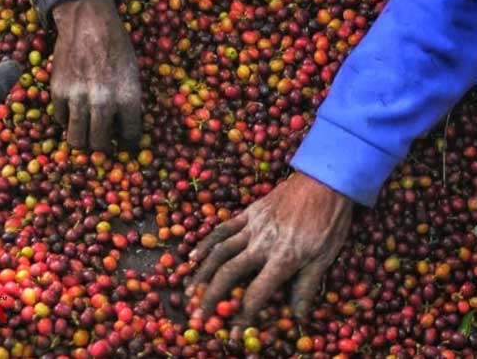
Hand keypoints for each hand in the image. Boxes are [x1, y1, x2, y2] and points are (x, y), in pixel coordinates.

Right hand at [50, 0, 140, 151]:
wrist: (88, 20)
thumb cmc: (116, 45)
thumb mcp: (132, 73)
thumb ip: (127, 101)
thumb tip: (121, 127)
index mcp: (127, 97)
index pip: (130, 136)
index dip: (127, 141)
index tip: (123, 139)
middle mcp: (103, 102)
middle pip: (100, 144)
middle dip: (102, 144)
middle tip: (102, 137)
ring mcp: (78, 98)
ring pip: (77, 139)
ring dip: (82, 138)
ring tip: (85, 131)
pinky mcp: (58, 92)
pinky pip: (61, 119)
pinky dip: (66, 117)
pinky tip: (73, 108)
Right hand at [186, 172, 352, 336]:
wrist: (325, 183)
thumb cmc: (329, 223)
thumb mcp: (324, 258)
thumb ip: (306, 287)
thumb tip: (297, 317)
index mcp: (283, 258)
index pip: (257, 293)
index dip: (243, 316)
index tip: (232, 334)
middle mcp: (262, 243)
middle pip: (229, 273)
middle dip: (211, 297)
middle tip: (198, 316)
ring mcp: (252, 226)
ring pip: (219, 251)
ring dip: (202, 272)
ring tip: (189, 291)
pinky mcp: (248, 213)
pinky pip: (222, 229)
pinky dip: (206, 243)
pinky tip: (193, 256)